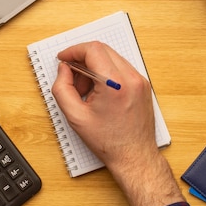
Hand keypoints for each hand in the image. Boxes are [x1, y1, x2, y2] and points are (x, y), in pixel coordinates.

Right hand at [52, 41, 183, 205]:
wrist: (134, 156)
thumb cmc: (109, 141)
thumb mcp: (75, 116)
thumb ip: (62, 88)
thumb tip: (64, 70)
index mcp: (115, 84)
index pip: (93, 50)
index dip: (74, 51)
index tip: (63, 58)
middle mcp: (131, 78)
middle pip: (102, 50)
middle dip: (82, 59)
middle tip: (72, 77)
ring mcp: (140, 80)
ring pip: (111, 57)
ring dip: (94, 66)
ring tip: (86, 90)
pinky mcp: (143, 85)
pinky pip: (120, 68)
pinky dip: (106, 73)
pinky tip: (98, 92)